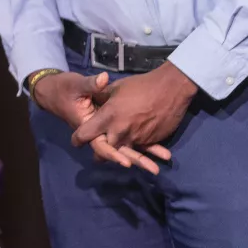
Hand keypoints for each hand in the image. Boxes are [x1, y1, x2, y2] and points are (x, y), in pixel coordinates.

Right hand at [33, 71, 172, 173]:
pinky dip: (147, 145)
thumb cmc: (64, 89)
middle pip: (117, 150)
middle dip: (134, 159)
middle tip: (152, 169)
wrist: (56, 90)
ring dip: (144, 155)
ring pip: (127, 146)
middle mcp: (99, 133)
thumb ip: (91, 85)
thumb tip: (102, 79)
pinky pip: (132, 139)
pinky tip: (163, 151)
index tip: (126, 162)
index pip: (100, 144)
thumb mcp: (75, 86)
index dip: (112, 154)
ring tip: (163, 160)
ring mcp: (108, 131)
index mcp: (87, 125)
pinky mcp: (116, 126)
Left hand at [71, 62, 197, 171]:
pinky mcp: (150, 141)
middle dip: (100, 154)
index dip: (77, 139)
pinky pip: (140, 150)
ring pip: (123, 155)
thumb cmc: (141, 85)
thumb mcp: (116, 87)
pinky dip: (138, 152)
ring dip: (120, 158)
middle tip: (97, 156)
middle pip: (103, 151)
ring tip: (118, 162)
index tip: (76, 142)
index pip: (84, 134)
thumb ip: (102, 97)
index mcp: (107, 118)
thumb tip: (93, 100)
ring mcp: (136, 139)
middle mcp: (119, 132)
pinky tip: (138, 157)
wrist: (171, 89)